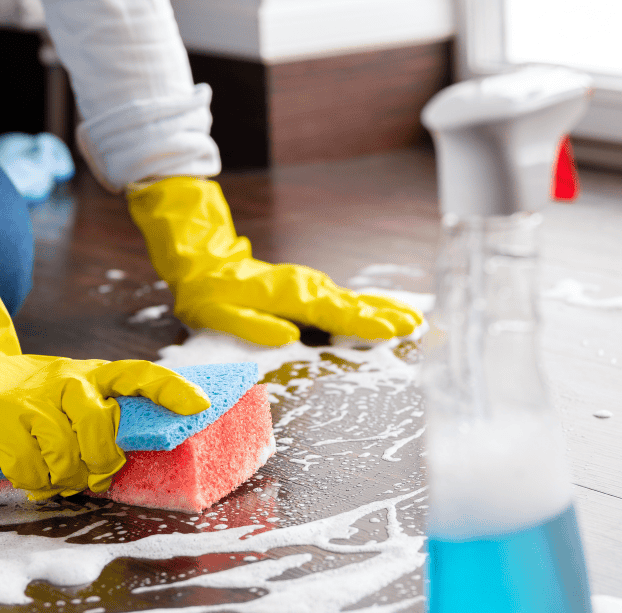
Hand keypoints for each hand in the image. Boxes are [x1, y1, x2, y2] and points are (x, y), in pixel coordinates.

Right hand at [0, 270, 208, 499]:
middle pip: (101, 428)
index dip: (171, 390)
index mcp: (94, 375)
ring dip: (65, 478)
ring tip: (58, 479)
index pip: (141, 374)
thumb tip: (136, 457)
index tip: (200, 406)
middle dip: (101, 463)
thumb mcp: (73, 396)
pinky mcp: (0, 419)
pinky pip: (31, 466)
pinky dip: (34, 482)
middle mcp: (69, 381)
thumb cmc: (34, 399)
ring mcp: (33, 399)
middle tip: (94, 477)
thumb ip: (102, 419)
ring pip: (66, 452)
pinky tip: (32, 479)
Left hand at [127, 176, 423, 345]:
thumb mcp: (219, 313)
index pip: (333, 312)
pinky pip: (345, 301)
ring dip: (384, 310)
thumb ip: (253, 325)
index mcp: (289, 296)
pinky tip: (389, 313)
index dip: (363, 323)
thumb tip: (287, 337)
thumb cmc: (210, 295)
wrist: (205, 265)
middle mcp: (306, 288)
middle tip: (416, 326)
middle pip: (352, 304)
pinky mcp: (311, 291)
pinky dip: (370, 307)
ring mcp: (311, 288)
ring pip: (353, 301)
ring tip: (414, 320)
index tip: (389, 330)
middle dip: (385, 316)